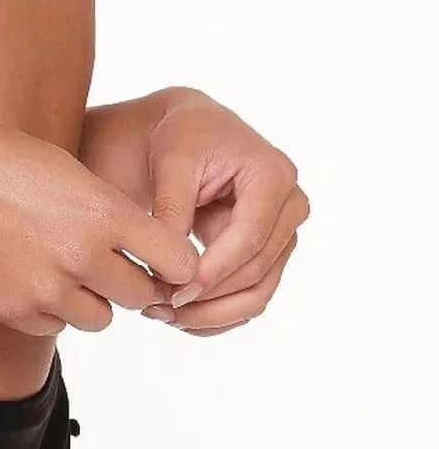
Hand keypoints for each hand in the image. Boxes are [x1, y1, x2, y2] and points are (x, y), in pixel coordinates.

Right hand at [0, 110, 199, 336]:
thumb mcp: (67, 168)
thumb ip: (110, 210)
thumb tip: (148, 249)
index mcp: (103, 212)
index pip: (179, 261)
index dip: (173, 262)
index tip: (158, 258)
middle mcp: (82, 255)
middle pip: (143, 295)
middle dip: (131, 282)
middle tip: (106, 263)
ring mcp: (47, 288)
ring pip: (101, 319)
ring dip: (90, 300)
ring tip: (61, 266)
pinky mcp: (16, 311)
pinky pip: (56, 327)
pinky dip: (51, 310)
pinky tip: (27, 274)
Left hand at [129, 88, 309, 334]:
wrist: (194, 131)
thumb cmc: (184, 137)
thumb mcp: (172, 163)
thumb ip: (172, 211)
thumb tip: (170, 271)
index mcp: (273, 176)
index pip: (249, 236)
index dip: (214, 270)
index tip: (175, 291)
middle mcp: (290, 207)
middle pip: (256, 270)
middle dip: (208, 297)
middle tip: (157, 307)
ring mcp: (284, 235)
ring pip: (257, 293)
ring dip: (212, 314)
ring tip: (164, 316)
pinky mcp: (270, 255)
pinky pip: (250, 297)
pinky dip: (216, 314)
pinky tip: (179, 318)